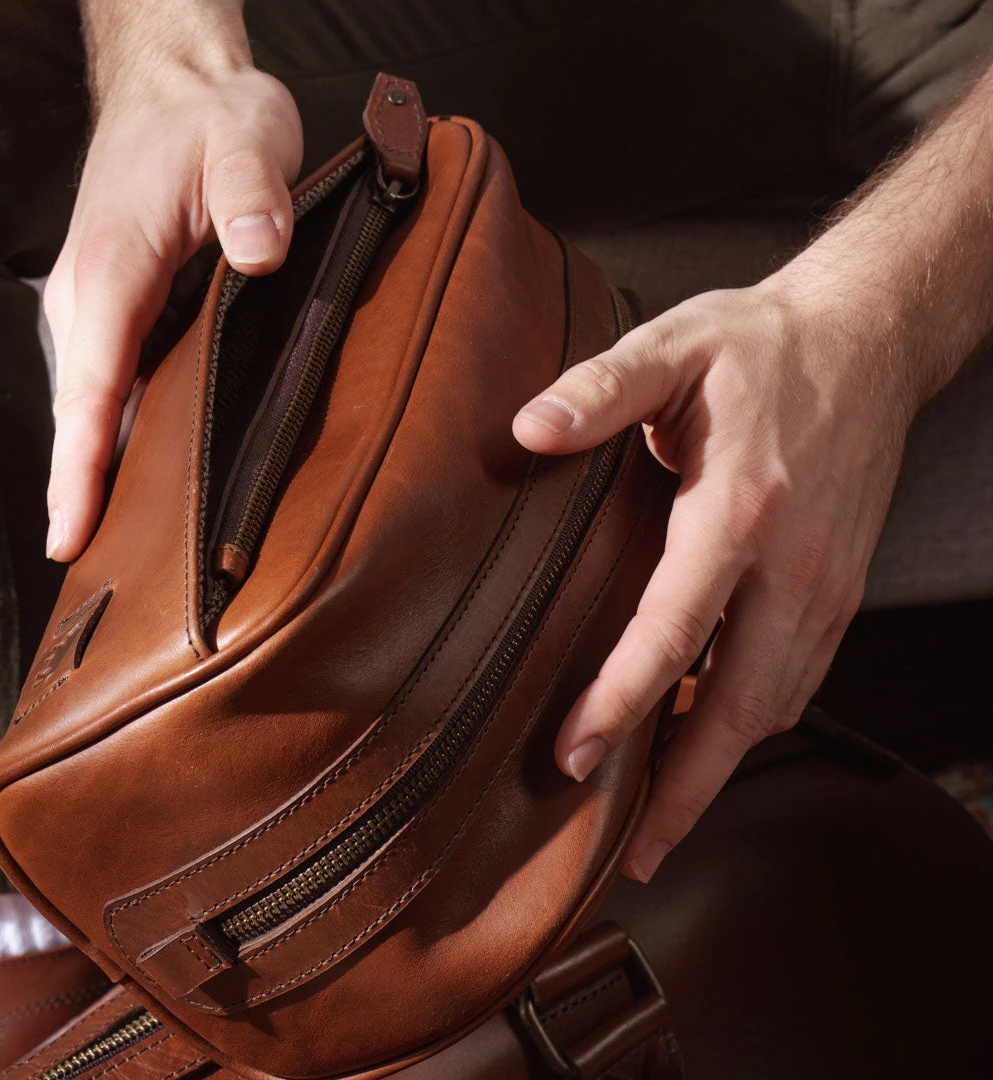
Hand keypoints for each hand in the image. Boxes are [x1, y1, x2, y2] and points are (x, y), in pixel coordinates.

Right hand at [44, 29, 302, 560]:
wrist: (175, 91)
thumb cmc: (208, 120)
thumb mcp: (245, 138)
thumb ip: (252, 195)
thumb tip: (257, 253)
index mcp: (112, 269)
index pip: (91, 387)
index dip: (81, 466)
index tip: (70, 534)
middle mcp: (88, 297)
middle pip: (82, 414)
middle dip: (84, 494)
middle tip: (108, 578)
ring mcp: (98, 305)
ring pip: (93, 405)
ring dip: (98, 472)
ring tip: (122, 550)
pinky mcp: (117, 308)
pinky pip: (112, 385)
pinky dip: (118, 436)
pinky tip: (144, 475)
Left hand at [513, 268, 916, 881]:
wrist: (868, 337)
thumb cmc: (765, 347)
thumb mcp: (675, 345)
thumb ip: (602, 388)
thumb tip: (531, 429)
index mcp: (744, 509)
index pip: (675, 629)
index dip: (624, 701)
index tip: (575, 755)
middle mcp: (795, 565)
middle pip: (739, 704)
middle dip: (686, 787)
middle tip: (632, 854)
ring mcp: (826, 584)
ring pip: (773, 705)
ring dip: (720, 768)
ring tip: (666, 821)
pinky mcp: (837, 589)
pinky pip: (796, 679)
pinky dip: (750, 725)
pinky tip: (710, 740)